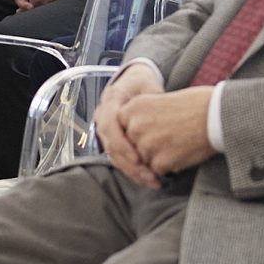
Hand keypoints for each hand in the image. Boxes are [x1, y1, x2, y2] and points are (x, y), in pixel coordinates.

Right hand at [94, 65, 165, 187]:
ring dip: (130, 171)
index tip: (138, 159)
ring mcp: (105, 129)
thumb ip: (152, 97)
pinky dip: (131, 169)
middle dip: (128, 164)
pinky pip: (117, 157)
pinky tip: (146, 178)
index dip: (122, 144)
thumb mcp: (148, 85)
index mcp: (111, 99)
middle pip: (110, 145)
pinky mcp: (111, 139)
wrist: (134, 82)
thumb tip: (160, 112)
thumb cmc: (144, 83)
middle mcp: (103, 115)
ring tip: (150, 181)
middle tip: (148, 176)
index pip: (109, 124)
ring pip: (112, 155)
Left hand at [116, 86, 215, 180]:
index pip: (124, 130)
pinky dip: (170, 166)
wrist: (217, 114)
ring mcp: (146, 145)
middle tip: (169, 140)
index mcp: (133, 107)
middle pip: (133, 147)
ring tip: (179, 144)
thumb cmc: (195, 104)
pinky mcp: (160, 162)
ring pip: (145, 161)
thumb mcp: (159, 99)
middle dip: (147, 148)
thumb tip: (133, 134)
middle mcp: (135, 126)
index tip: (151, 135)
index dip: (138, 135)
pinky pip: (158, 171)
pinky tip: (184, 152)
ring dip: (159, 158)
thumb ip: (142, 116)